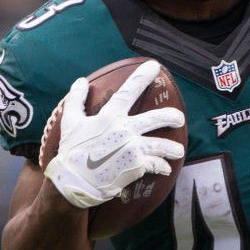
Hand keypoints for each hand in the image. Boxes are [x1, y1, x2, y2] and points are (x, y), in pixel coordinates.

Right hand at [45, 60, 185, 208]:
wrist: (75, 182)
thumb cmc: (72, 151)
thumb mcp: (70, 123)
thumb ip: (76, 100)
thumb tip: (80, 81)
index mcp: (110, 117)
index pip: (128, 91)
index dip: (142, 77)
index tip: (155, 66)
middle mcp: (125, 130)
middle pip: (156, 118)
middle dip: (171, 117)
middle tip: (179, 119)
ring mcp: (133, 148)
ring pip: (161, 145)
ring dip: (172, 149)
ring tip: (178, 151)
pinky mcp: (136, 166)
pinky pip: (155, 164)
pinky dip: (162, 166)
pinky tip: (165, 168)